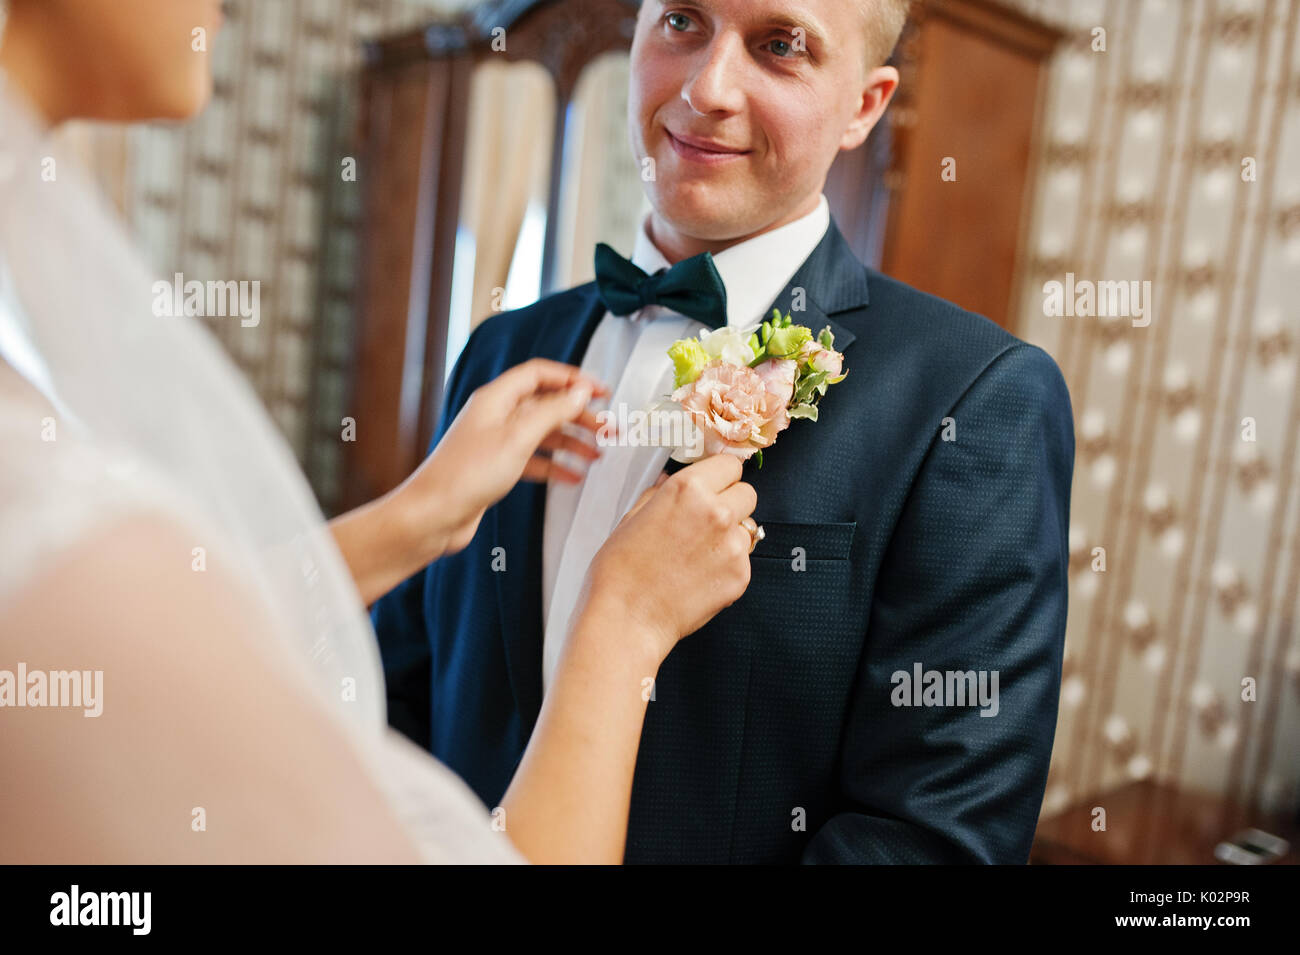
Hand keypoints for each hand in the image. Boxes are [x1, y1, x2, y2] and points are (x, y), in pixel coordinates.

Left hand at [396, 358, 608, 555]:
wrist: (432, 516)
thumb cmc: (465, 475)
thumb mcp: (518, 438)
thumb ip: (552, 412)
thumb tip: (579, 393)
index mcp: (496, 398)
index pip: (540, 375)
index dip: (573, 379)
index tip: (601, 391)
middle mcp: (496, 416)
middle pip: (545, 405)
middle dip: (579, 416)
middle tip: (608, 428)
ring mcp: (496, 442)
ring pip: (542, 434)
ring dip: (571, 442)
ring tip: (596, 454)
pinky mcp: (496, 468)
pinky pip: (533, 460)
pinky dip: (554, 466)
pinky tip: (573, 477)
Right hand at [577, 454, 756, 664]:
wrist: (628, 618)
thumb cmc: (620, 573)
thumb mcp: (632, 517)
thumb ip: (660, 494)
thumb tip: (670, 481)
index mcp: (688, 490)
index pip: (730, 464)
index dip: (721, 476)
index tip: (715, 484)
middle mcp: (716, 512)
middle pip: (747, 492)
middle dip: (731, 502)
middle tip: (706, 521)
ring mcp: (732, 545)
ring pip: (748, 526)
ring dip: (730, 535)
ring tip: (699, 553)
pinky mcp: (741, 575)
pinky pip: (745, 559)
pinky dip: (729, 565)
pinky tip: (701, 574)